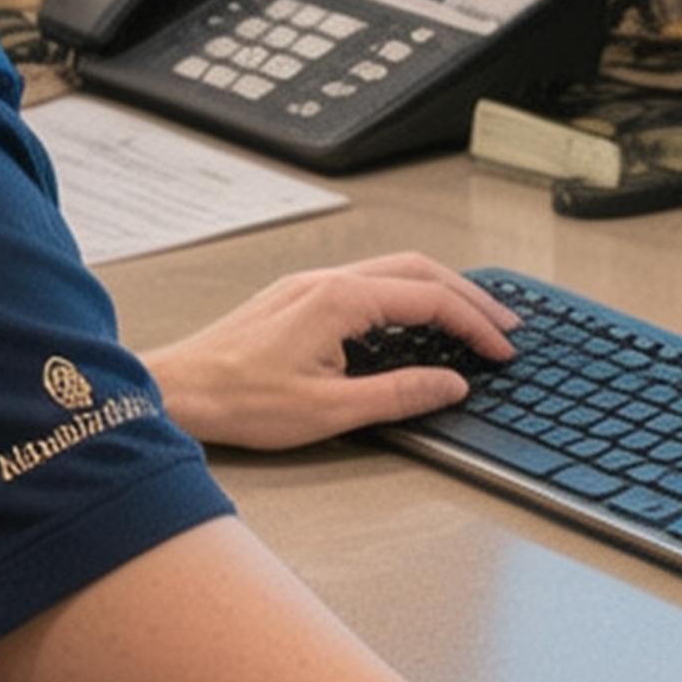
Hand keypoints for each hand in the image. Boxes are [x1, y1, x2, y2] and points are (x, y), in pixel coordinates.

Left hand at [144, 254, 517, 452]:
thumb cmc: (239, 400)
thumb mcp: (330, 411)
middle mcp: (328, 280)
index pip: (430, 300)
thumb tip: (451, 384)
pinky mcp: (298, 297)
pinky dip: (405, 295)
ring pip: (392, 270)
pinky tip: (410, 321)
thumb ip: (399, 394)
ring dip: (438, 291)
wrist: (178, 390)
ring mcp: (311, 284)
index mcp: (341, 300)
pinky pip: (367, 281)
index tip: (502, 347)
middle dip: (469, 295)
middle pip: (419, 270)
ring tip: (469, 318)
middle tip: (504, 323)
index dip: (474, 324)